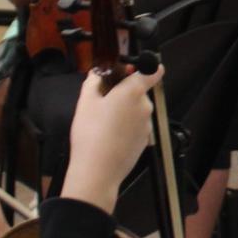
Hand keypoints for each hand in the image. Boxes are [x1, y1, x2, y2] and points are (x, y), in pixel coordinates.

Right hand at [57, 65, 161, 214]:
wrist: (98, 170)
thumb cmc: (91, 135)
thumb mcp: (85, 102)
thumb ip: (92, 82)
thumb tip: (96, 75)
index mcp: (133, 92)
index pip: (152, 71)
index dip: (146, 67)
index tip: (136, 68)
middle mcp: (145, 106)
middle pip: (138, 92)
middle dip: (124, 93)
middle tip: (103, 100)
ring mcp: (146, 124)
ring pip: (136, 110)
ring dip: (124, 111)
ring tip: (103, 122)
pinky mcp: (144, 140)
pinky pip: (136, 127)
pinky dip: (126, 127)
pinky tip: (109, 135)